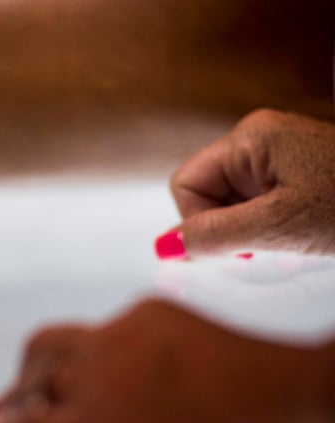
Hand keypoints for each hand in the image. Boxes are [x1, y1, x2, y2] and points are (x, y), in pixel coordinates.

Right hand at [0, 298, 334, 422]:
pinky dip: (104, 350)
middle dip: (14, 394)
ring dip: (41, 363)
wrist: (291, 398)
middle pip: (31, 376)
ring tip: (43, 378)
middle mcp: (96, 375)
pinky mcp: (146, 308)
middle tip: (6, 406)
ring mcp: (119, 333)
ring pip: (56, 341)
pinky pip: (107, 328)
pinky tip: (130, 366)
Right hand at [155, 109, 334, 258]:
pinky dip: (269, 222)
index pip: (186, 185)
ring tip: (290, 235)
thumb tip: (164, 246)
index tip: (233, 247)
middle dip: (227, 226)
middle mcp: (258, 137)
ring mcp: (278, 151)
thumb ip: (217, 235)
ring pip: (233, 199)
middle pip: (207, 192)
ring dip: (250, 227)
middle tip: (267, 243)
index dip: (198, 222)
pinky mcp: (295, 167)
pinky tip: (297, 231)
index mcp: (249, 138)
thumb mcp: (279, 226)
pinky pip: (258, 199)